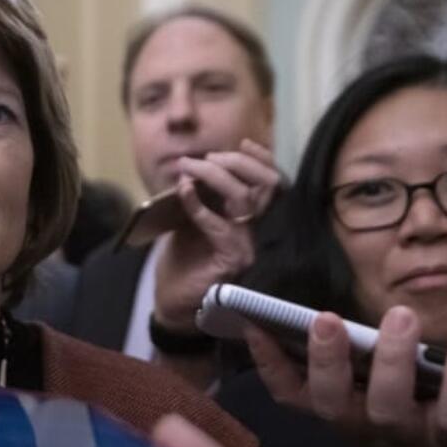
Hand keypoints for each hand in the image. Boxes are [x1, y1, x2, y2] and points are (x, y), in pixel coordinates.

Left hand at [153, 139, 279, 332]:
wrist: (173, 304)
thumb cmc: (185, 263)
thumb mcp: (195, 221)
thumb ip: (205, 197)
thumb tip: (199, 167)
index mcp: (258, 222)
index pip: (273, 184)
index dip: (262, 160)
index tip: (242, 143)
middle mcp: (262, 233)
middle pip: (266, 185)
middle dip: (235, 162)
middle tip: (204, 158)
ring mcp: (250, 246)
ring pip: (245, 199)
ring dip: (215, 176)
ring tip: (190, 167)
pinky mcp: (233, 259)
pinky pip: (218, 224)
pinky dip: (198, 204)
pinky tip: (183, 190)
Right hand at [246, 306, 446, 446]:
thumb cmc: (427, 417)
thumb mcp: (384, 392)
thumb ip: (361, 363)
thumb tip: (332, 317)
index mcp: (345, 412)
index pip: (294, 396)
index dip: (269, 364)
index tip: (254, 325)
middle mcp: (368, 429)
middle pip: (333, 404)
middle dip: (325, 362)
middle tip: (325, 319)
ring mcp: (411, 439)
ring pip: (388, 407)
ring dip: (392, 360)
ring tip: (401, 316)